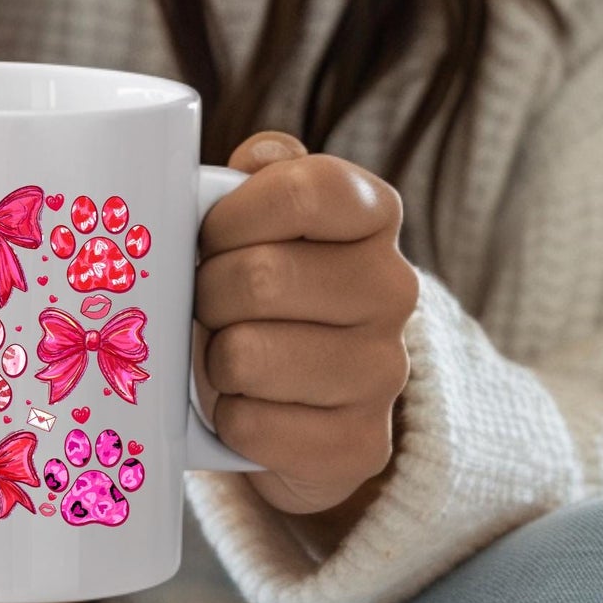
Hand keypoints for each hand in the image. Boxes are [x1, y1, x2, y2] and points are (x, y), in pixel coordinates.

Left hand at [193, 131, 417, 522]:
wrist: (297, 392)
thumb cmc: (263, 282)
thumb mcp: (258, 213)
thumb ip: (258, 173)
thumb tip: (258, 156)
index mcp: (372, 213)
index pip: (305, 191)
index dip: (233, 215)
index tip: (210, 235)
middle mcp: (394, 288)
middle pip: (261, 278)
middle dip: (207, 293)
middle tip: (208, 302)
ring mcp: (386, 372)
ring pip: (247, 356)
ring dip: (214, 357)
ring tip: (229, 352)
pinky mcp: (362, 446)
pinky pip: (251, 427)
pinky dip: (228, 418)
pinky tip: (248, 405)